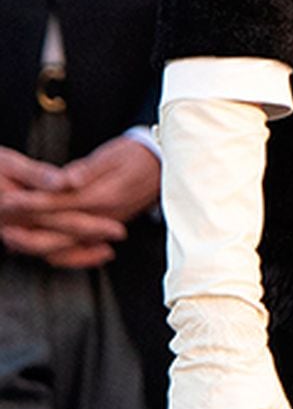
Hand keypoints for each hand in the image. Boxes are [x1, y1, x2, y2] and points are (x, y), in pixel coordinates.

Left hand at [0, 134, 156, 267]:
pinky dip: (60, 253)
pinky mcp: (105, 229)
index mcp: (104, 196)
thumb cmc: (136, 156)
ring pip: (68, 244)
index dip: (33, 203)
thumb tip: (67, 180)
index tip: (11, 200)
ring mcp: (106, 226)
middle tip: (5, 229)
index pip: (61, 203)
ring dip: (39, 244)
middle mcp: (105, 216)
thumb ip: (87, 170)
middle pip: (61, 231)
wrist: (162, 165)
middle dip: (28, 231)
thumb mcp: (112, 155)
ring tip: (13, 239)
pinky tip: (41, 250)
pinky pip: (80, 248)